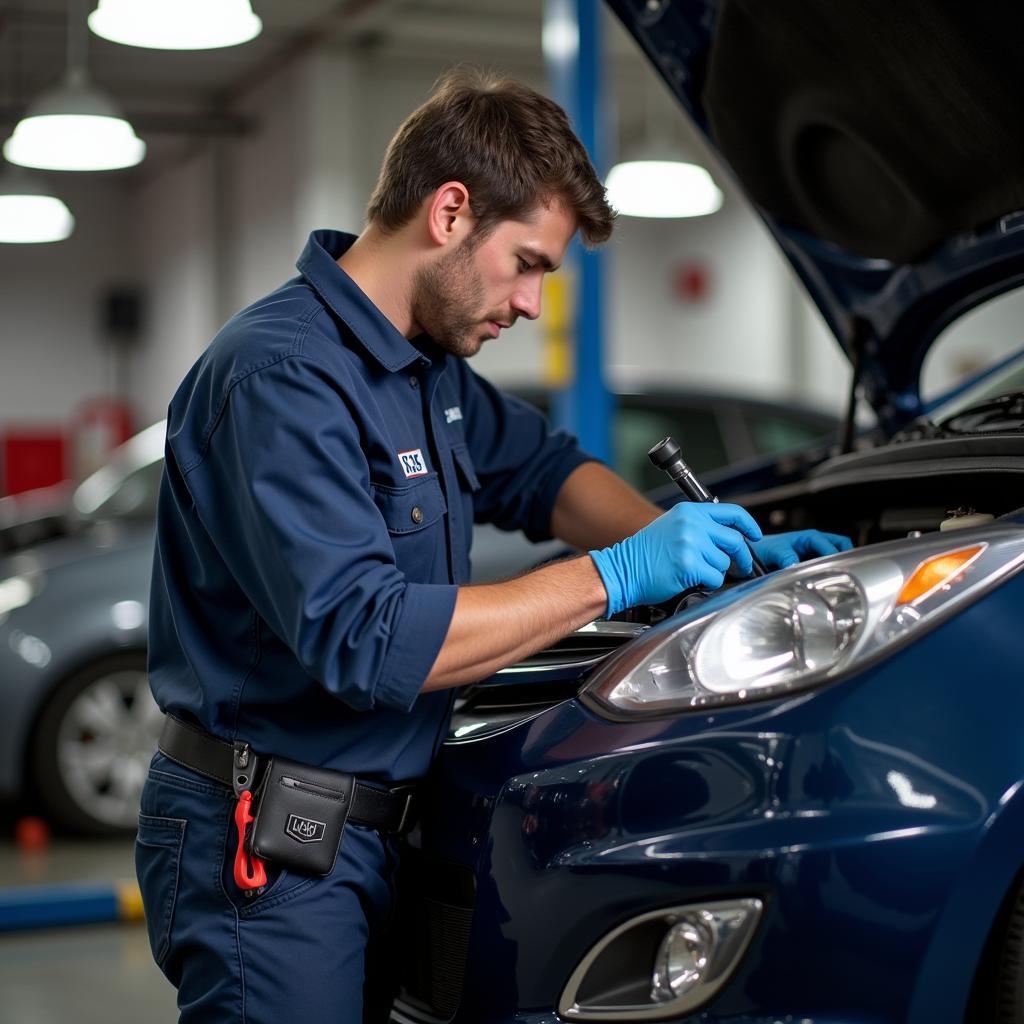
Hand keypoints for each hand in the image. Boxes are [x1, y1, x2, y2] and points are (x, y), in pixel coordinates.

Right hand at [590, 502, 762, 614]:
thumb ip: (698, 525)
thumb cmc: (644, 553)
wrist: (622, 569)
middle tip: (742, 566)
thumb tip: (728, 536)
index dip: (749, 525)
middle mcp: (691, 524)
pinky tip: (691, 579)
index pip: (731, 512)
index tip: (755, 535)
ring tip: (696, 572)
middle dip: (742, 557)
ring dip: (715, 571)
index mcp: (689, 512)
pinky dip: (708, 583)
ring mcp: (690, 544)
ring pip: (724, 562)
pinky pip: (715, 577)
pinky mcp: (689, 565)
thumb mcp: (671, 526)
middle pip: (734, 540)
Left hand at [750, 530, 852, 569]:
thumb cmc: (764, 547)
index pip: (832, 544)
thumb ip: (786, 558)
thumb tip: (796, 566)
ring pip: (835, 557)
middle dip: (845, 558)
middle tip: (843, 572)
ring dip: (837, 565)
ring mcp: (814, 553)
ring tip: (836, 578)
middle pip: (841, 547)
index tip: (835, 568)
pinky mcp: (811, 563)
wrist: (755, 552)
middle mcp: (815, 543)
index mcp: (810, 537)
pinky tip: (825, 581)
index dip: (835, 556)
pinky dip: (828, 572)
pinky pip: (825, 566)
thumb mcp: (775, 550)